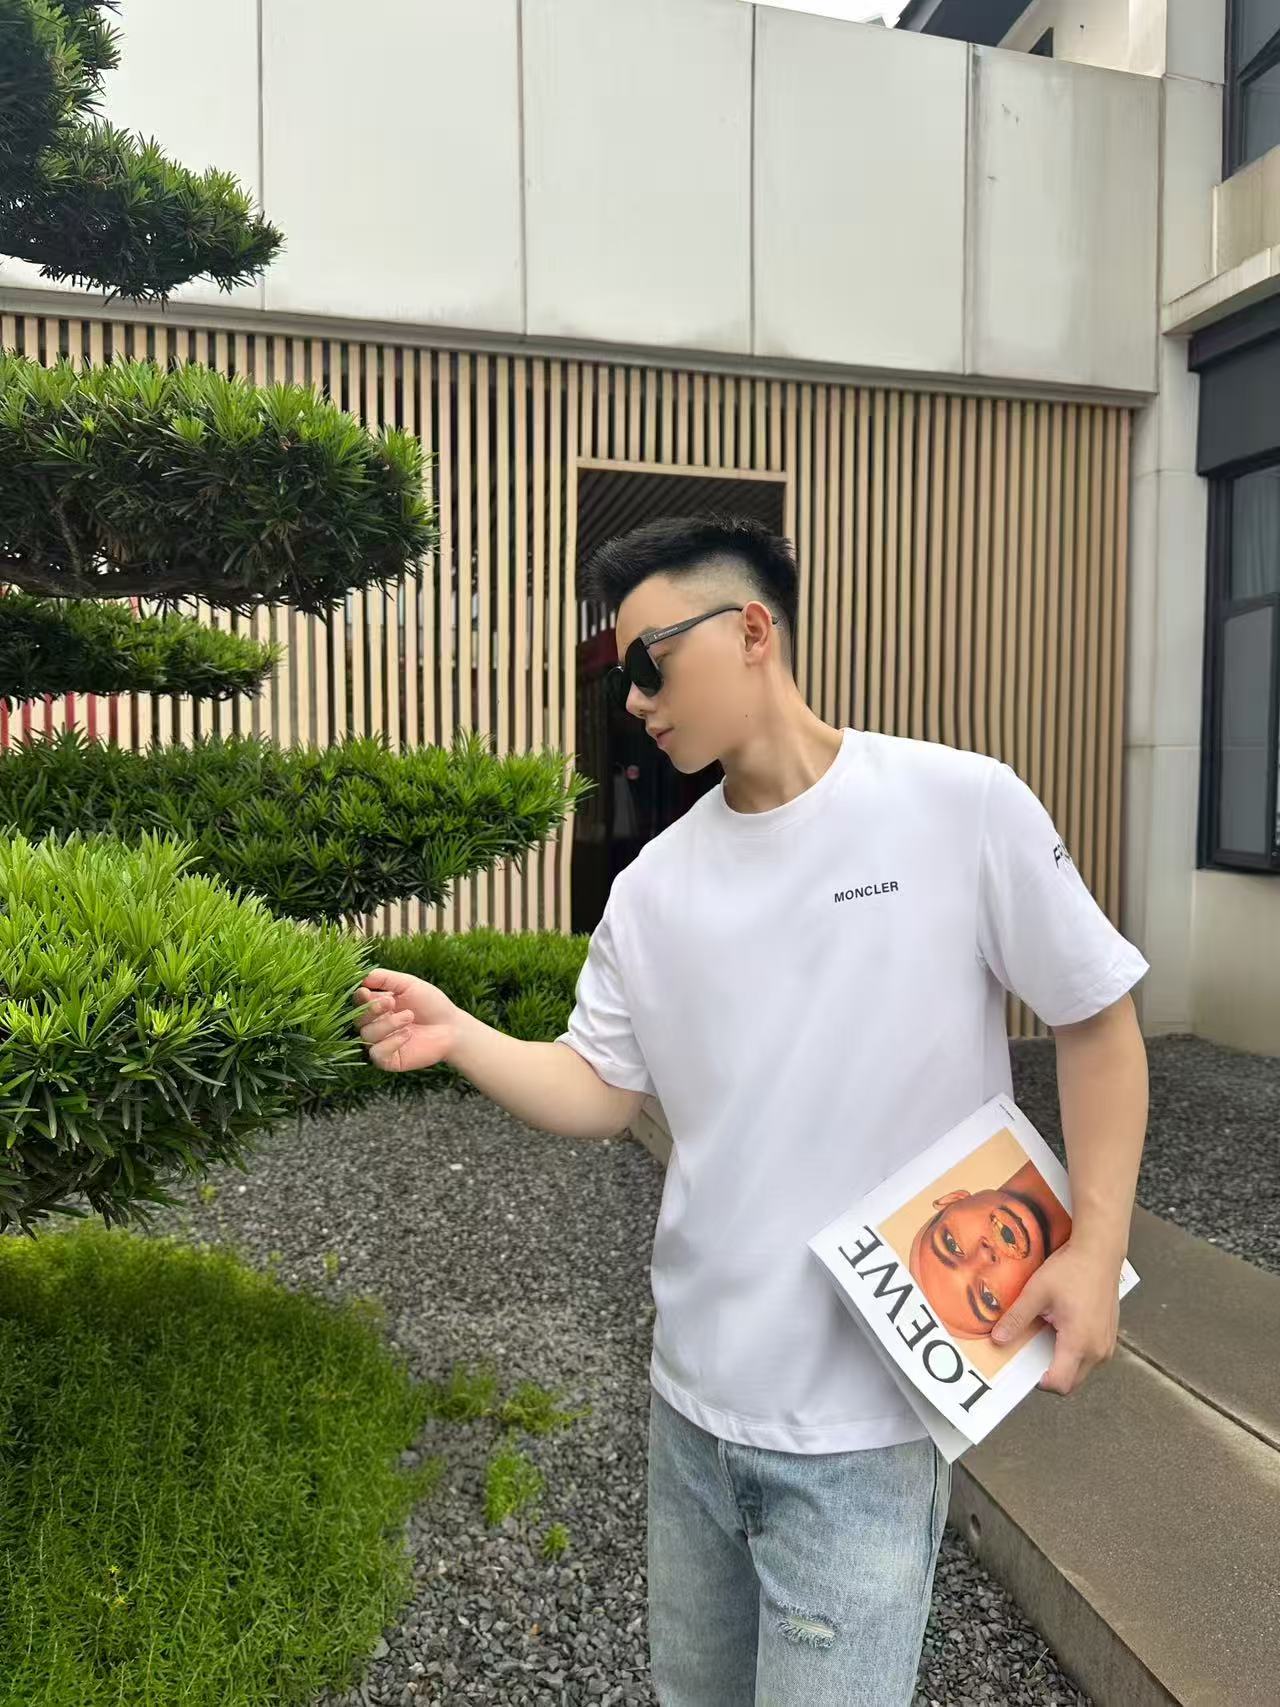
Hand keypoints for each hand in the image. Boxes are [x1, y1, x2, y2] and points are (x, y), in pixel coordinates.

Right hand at [353, 968, 459, 1072]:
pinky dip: (390, 1043)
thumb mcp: (409, 984)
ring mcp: (381, 1043)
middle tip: (391, 1003)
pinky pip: (377, 1054)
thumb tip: (362, 976)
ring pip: (366, 1036)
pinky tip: (407, 1034)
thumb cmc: (431, 1004)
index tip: (366, 992)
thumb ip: (385, 978)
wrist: (452, 1027)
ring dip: (387, 1024)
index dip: (359, 998)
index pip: (358, 1003)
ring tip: (410, 1016)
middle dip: (371, 1010)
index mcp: (378, 1006)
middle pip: (358, 1020)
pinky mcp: (389, 1060)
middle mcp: (376, 1025)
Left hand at [988, 1238, 1121, 1395]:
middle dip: (1050, 1373)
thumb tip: (997, 1340)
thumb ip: (1017, 1319)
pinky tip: (1062, 1328)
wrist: (1099, 1252)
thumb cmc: (1070, 1270)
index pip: (1060, 1383)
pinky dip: (1074, 1351)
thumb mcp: (1037, 1292)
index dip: (1039, 1381)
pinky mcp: (1110, 1336)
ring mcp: (1107, 1344)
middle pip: (1071, 1382)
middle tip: (1032, 1349)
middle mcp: (1098, 1350)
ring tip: (1047, 1334)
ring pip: (1081, 1370)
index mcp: (1079, 1343)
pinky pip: (1090, 1357)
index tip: (1025, 1364)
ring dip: (1063, 1362)